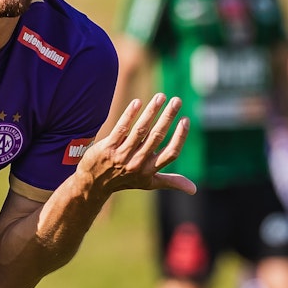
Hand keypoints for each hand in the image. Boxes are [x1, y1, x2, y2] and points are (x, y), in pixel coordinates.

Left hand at [80, 94, 195, 195]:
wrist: (94, 183)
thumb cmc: (125, 180)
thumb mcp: (149, 183)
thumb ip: (171, 182)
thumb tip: (194, 190)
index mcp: (150, 170)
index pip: (170, 153)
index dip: (180, 137)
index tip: (185, 120)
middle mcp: (138, 163)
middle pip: (157, 137)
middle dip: (168, 117)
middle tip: (177, 100)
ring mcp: (122, 155)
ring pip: (140, 130)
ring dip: (151, 112)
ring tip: (161, 97)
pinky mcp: (108, 148)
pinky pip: (121, 129)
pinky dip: (129, 115)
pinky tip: (137, 102)